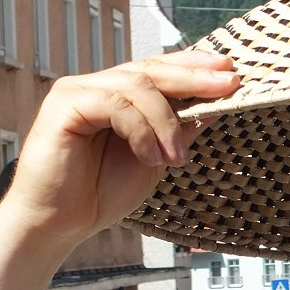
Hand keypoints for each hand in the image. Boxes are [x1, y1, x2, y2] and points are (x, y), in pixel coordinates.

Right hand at [1, 49, 239, 243]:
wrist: (60, 223)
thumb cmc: (101, 192)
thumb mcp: (155, 158)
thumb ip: (177, 130)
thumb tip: (215, 105)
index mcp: (120, 96)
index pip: (160, 70)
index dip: (194, 67)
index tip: (230, 72)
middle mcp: (98, 86)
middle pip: (152, 69)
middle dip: (194, 77)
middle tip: (228, 84)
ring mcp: (79, 90)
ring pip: (137, 85)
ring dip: (166, 122)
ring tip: (177, 159)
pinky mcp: (64, 103)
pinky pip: (114, 104)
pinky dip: (140, 131)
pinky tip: (151, 158)